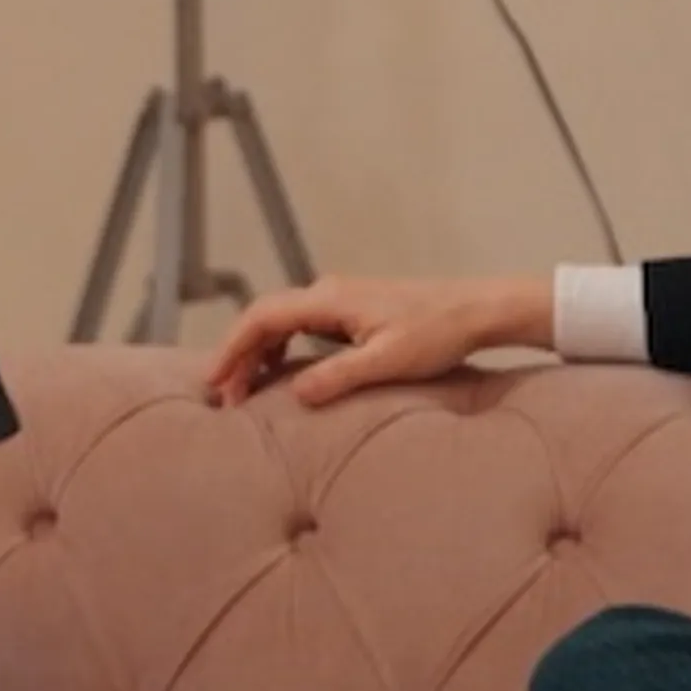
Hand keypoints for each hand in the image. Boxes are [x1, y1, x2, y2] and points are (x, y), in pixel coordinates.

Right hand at [202, 274, 556, 407]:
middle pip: (264, 318)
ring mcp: (339, 300)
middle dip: (237, 356)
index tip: (213, 380)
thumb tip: (296, 393)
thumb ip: (339, 376)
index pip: (262, 317)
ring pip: (280, 323)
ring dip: (258, 354)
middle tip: (223, 398)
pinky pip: (301, 327)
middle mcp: (328, 293)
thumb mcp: (388, 361)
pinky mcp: (351, 311)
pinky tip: (280, 374)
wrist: (476, 311)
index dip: (231, 348)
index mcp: (330, 299)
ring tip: (244, 391)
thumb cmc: (437, 333)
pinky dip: (281, 349)